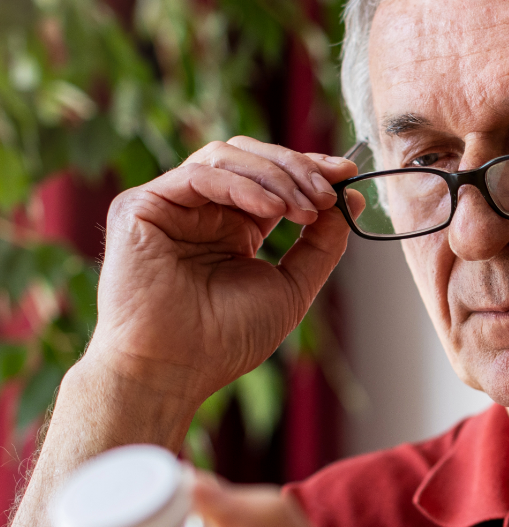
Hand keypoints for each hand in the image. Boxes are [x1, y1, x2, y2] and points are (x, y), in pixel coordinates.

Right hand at [88, 138, 357, 408]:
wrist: (173, 370)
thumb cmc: (225, 341)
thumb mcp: (291, 287)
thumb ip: (320, 244)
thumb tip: (350, 199)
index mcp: (232, 228)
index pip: (271, 178)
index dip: (309, 168)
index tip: (346, 175)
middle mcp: (201, 210)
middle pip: (251, 157)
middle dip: (297, 168)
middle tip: (328, 192)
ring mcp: (169, 205)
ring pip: (226, 156)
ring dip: (276, 176)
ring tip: (305, 208)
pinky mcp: (140, 205)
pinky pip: (198, 175)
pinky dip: (243, 186)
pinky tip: (273, 209)